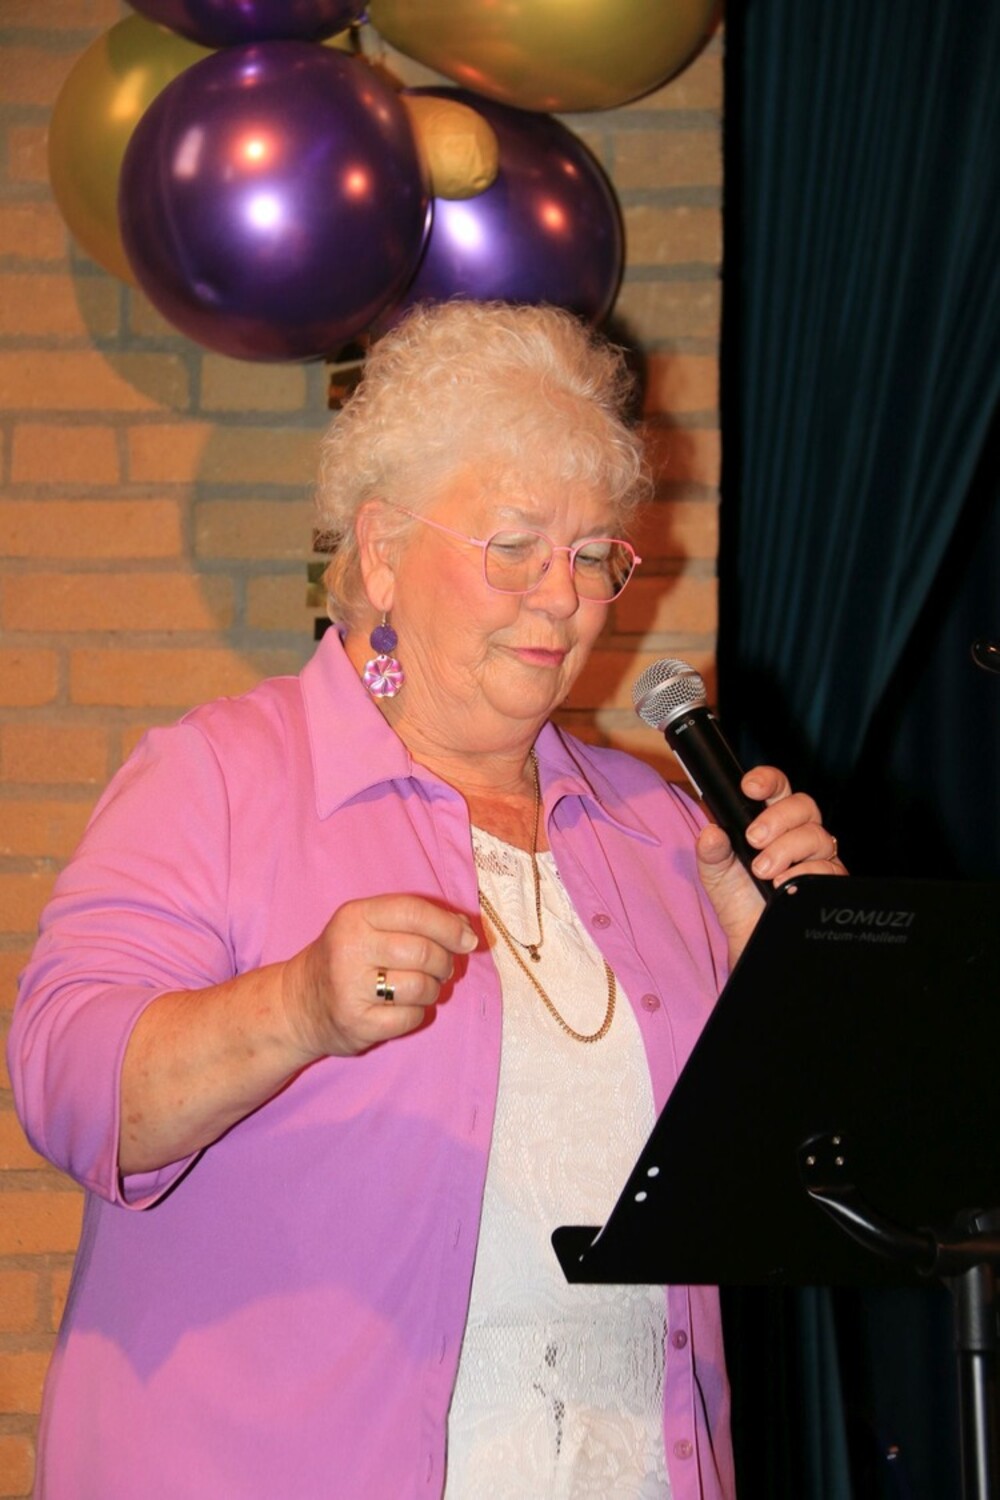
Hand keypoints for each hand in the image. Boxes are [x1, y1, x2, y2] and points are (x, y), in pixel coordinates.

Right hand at [280, 894, 478, 1060]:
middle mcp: (350, 948)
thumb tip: (465, 929)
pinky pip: (411, 1017)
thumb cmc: (346, 957)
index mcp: (355, 916)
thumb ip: (415, 920)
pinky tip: (402, 1008)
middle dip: (445, 963)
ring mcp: (350, 988)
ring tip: (421, 988)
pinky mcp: (357, 1023)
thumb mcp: (369, 925)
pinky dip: (417, 1013)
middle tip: (443, 969)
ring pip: (422, 986)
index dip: (449, 926)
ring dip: (433, 990)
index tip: (468, 939)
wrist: (298, 1003)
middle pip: (424, 952)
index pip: (414, 912)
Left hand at [696, 765, 844, 964]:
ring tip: (762, 871)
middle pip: (803, 806)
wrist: (750, 935)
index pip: (777, 788)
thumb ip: (711, 851)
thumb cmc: (736, 898)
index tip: (750, 788)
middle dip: (777, 819)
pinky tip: (781, 885)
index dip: (768, 780)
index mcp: (770, 820)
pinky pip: (827, 868)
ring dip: (786, 850)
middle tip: (753, 840)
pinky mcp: (828, 880)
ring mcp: (816, 856)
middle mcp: (797, 833)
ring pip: (816, 835)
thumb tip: (711, 833)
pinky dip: (802, 874)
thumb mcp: (715, 872)